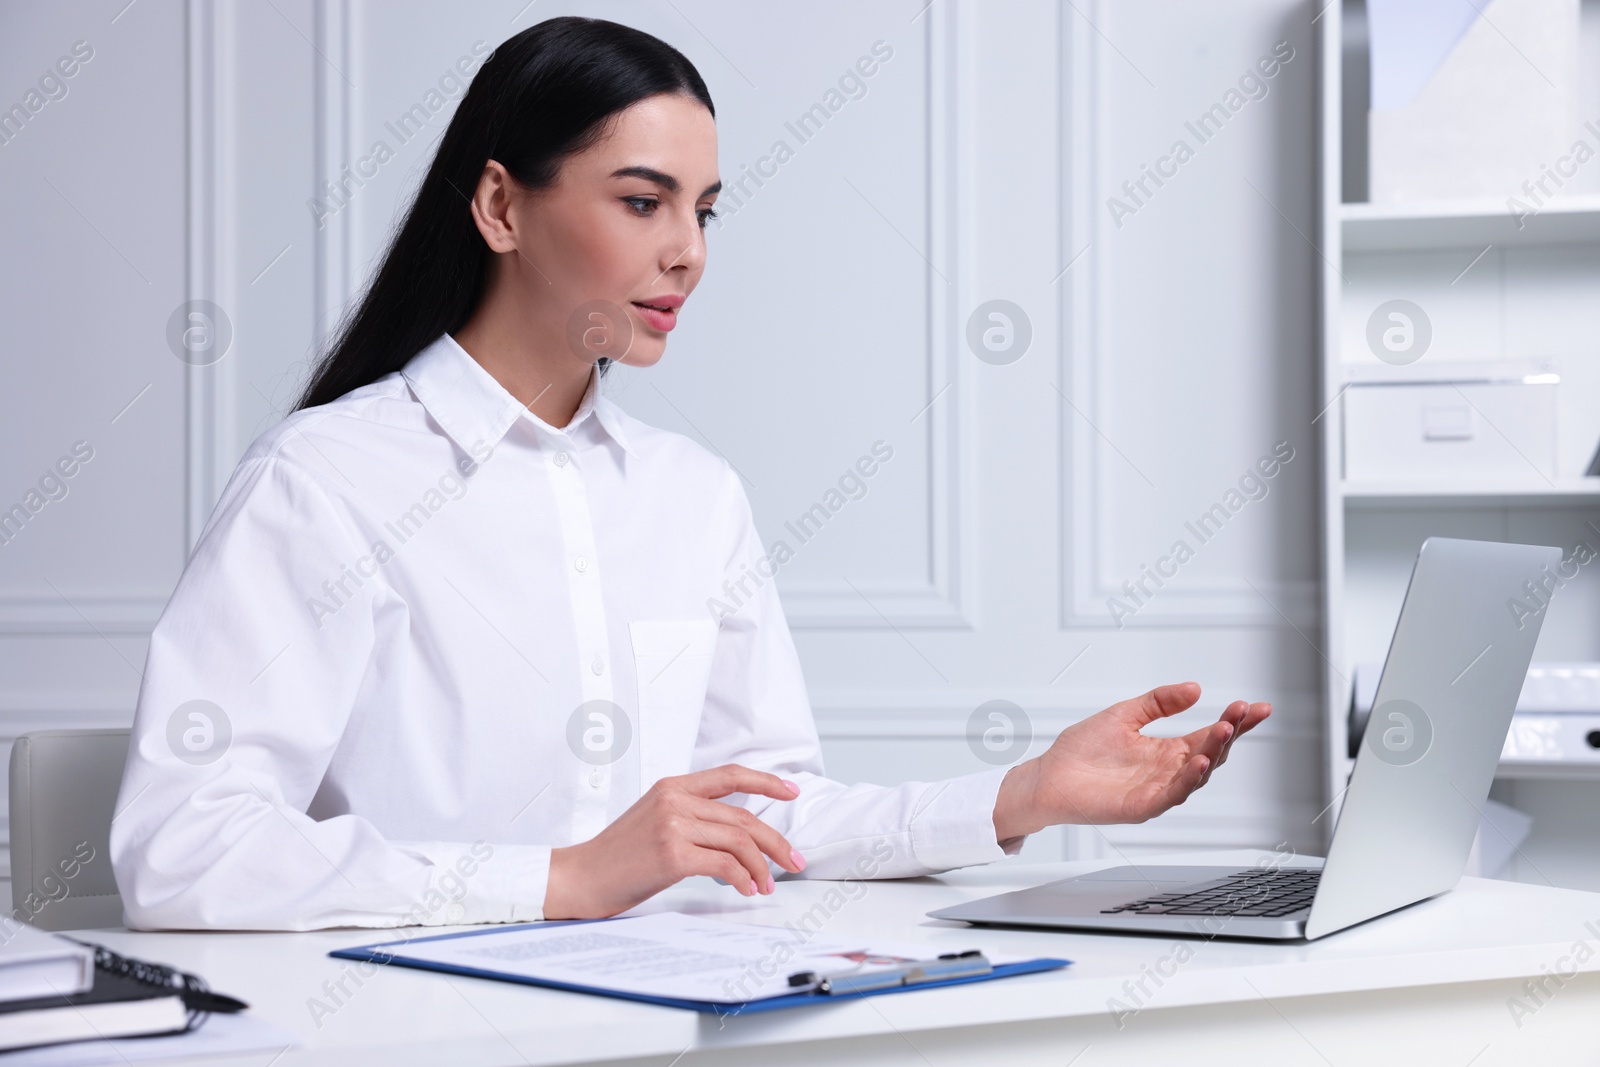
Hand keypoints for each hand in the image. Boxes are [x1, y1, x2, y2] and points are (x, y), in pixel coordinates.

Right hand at [543, 764, 807, 919]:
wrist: (581, 877)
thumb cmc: (617, 856)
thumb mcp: (654, 819)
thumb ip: (690, 815)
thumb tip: (735, 833)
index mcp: (672, 786)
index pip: (730, 775)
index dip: (766, 781)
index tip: (791, 789)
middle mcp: (675, 800)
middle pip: (743, 816)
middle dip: (776, 841)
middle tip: (794, 861)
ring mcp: (673, 825)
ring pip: (739, 840)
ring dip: (762, 866)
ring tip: (767, 884)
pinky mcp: (672, 854)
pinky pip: (724, 865)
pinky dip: (743, 879)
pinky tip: (746, 890)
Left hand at [992, 682, 1269, 839]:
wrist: (1048, 777)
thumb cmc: (1081, 751)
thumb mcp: (1125, 715)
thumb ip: (1159, 702)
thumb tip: (1194, 688)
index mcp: (1167, 750)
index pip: (1210, 734)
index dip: (1234, 721)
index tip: (1254, 706)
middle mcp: (1168, 771)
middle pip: (1211, 753)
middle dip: (1231, 733)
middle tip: (1244, 713)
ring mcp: (1158, 790)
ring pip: (1197, 775)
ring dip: (1214, 753)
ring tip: (1226, 731)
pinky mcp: (1142, 806)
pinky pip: (1172, 794)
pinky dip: (1187, 779)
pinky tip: (1198, 762)